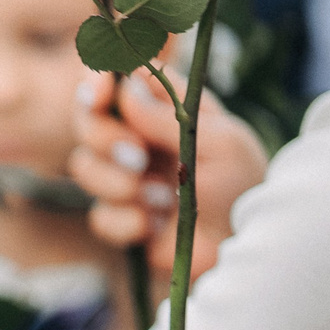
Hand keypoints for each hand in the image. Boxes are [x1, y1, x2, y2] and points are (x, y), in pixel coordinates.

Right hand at [71, 70, 267, 291]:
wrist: (243, 245)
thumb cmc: (244, 186)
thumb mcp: (218, 142)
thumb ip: (167, 118)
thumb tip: (126, 89)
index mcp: (169, 111)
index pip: (121, 84)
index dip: (102, 85)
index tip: (102, 95)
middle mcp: (141, 140)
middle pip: (89, 122)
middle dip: (105, 139)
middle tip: (137, 158)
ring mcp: (127, 179)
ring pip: (85, 168)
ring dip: (116, 185)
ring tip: (158, 201)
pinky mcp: (122, 218)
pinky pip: (99, 216)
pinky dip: (126, 222)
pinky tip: (155, 227)